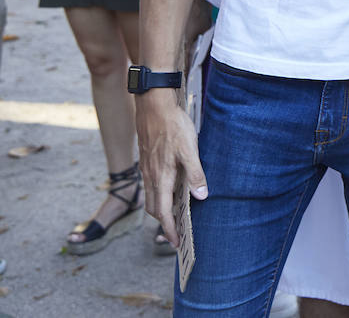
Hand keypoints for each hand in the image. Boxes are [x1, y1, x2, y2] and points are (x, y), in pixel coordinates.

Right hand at [136, 92, 207, 247]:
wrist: (153, 105)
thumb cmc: (173, 126)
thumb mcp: (190, 149)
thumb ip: (195, 174)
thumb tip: (201, 196)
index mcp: (161, 177)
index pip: (162, 212)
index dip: (169, 229)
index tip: (176, 243)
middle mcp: (151, 176)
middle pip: (155, 208)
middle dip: (164, 224)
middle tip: (176, 235)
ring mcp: (147, 168)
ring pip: (152, 196)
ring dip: (161, 210)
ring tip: (175, 217)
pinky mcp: (148, 160)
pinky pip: (152, 185)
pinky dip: (159, 195)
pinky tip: (170, 191)